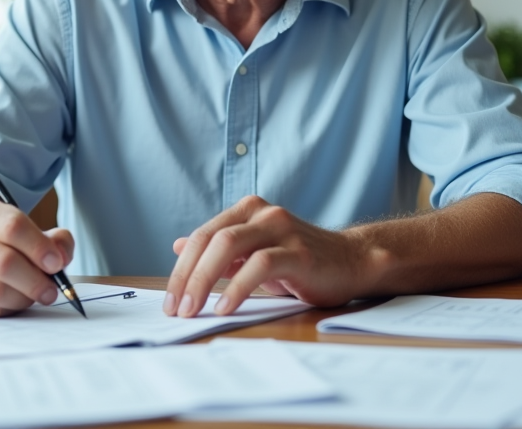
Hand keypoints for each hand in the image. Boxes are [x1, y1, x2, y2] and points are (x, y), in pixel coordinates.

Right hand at [0, 196, 75, 316]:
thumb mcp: (24, 228)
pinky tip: (15, 301)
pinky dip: (8, 309)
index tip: (56, 264)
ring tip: (35, 296)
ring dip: (24, 298)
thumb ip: (54, 239)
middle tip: (52, 290)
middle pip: (5, 262)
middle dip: (35, 280)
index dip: (39, 247)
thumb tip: (62, 258)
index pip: (13, 227)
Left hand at [162, 195, 371, 317]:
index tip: (170, 299)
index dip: (181, 268)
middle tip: (176, 308)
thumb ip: (220, 252)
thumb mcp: (254, 254)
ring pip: (229, 246)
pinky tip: (225, 307)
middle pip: (210, 239)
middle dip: (187, 276)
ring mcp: (281, 229)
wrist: (351, 263)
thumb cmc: (300, 262)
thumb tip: (178, 247)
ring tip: (193, 310)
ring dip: (204, 280)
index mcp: (247, 211)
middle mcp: (262, 213)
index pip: (202, 236)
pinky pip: (260, 265)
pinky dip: (237, 287)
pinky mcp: (299, 252)